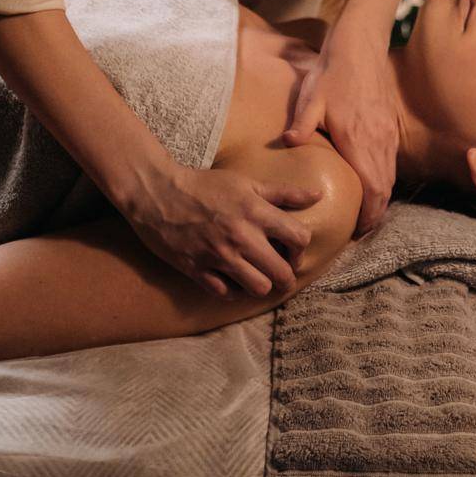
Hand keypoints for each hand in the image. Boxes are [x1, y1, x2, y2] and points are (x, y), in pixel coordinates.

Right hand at [121, 165, 323, 298]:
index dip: (301, 246)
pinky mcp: (197, 271)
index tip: (292, 247)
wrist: (158, 194)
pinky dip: (233, 290)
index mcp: (255, 212)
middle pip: (281, 273)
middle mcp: (241, 237)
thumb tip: (317, 195)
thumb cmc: (205, 185)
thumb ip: (284, 193)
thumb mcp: (247, 182)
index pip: (299, 238)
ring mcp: (218, 257)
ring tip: (258, 276)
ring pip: (257, 288)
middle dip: (287, 275)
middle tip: (281, 270)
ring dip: (262, 284)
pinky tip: (232, 279)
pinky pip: (226, 294)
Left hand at [282, 12, 397, 237]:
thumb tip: (289, 143)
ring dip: (380, 197)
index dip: (367, 216)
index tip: (357, 231)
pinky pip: (391, 161)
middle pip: (385, 190)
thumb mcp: (311, 96)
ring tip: (365, 212)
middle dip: (375, 214)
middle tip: (359, 230)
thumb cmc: (333, 71)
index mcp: (359, 141)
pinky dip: (384, 178)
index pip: (371, 190)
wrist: (361, 45)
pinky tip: (371, 180)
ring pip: (390, 177)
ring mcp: (387, 134)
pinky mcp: (389, 124)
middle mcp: (379, 142)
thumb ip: (302, 123)